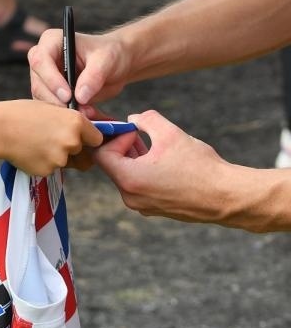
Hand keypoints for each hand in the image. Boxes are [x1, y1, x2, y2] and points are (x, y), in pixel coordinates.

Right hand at [0, 99, 101, 176]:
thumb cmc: (22, 113)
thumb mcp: (51, 108)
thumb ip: (70, 121)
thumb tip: (84, 132)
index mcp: (76, 122)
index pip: (97, 138)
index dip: (89, 138)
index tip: (81, 137)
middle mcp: (72, 142)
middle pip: (83, 152)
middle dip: (73, 149)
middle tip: (52, 139)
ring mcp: (61, 159)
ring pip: (67, 161)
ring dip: (58, 156)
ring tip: (37, 143)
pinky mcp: (48, 171)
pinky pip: (52, 169)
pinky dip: (44, 163)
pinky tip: (30, 151)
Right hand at [28, 26, 132, 106]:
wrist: (116, 65)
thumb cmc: (110, 54)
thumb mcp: (106, 60)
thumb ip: (93, 76)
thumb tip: (80, 97)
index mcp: (52, 41)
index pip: (40, 60)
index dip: (51, 79)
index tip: (68, 96)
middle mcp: (44, 58)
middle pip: (38, 82)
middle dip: (56, 99)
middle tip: (78, 112)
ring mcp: (45, 77)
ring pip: (42, 98)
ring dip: (62, 110)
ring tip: (87, 113)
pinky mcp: (51, 93)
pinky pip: (51, 107)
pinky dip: (66, 115)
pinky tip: (85, 115)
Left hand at [94, 109, 229, 223]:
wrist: (226, 196)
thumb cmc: (199, 166)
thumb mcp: (169, 132)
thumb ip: (144, 119)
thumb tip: (132, 119)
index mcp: (129, 180)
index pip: (102, 154)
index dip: (114, 136)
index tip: (134, 130)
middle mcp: (132, 197)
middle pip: (112, 165)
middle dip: (123, 145)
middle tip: (137, 131)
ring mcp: (144, 206)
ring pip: (126, 175)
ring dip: (133, 156)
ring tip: (150, 142)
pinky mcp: (156, 208)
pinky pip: (140, 185)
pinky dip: (143, 169)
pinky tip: (161, 158)